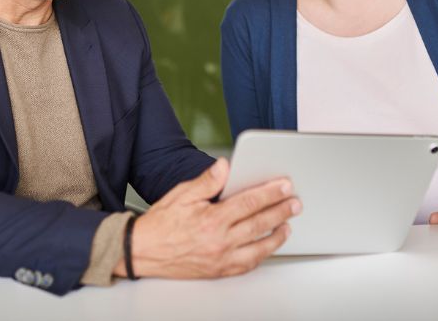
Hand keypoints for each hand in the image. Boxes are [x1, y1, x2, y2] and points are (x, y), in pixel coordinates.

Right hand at [124, 157, 299, 278]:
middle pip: (259, 223)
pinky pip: (247, 264)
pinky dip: (261, 255)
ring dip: (276, 235)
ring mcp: (221, 259)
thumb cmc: (160, 224)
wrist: (142, 251)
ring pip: (258, 248)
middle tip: (295, 203)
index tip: (284, 185)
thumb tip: (225, 165)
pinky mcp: (218, 271)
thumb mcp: (181, 194)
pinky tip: (267, 247)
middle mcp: (219, 241)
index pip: (249, 202)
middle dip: (280, 211)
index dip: (270, 192)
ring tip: (287, 224)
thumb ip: (207, 181)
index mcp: (212, 220)